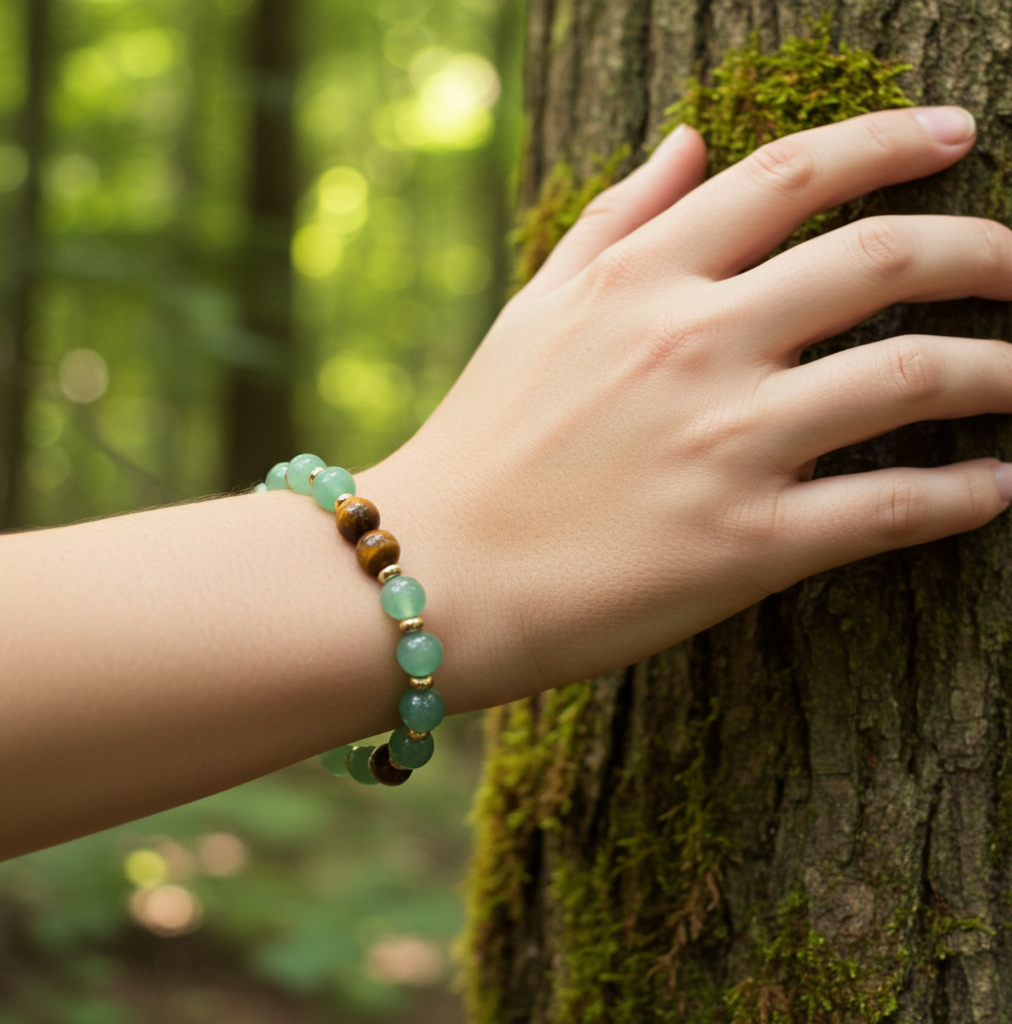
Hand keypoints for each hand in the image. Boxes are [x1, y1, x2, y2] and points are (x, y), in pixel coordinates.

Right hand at [364, 106, 1011, 708]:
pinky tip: (998, 486)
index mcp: (641, 283)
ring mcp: (728, 443)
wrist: (438, 574)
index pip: (791, 177)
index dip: (888, 141)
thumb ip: (615, 221)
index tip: (955, 134)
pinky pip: (896, 506)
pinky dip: (968, 493)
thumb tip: (692, 140)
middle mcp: (696, 344)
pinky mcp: (748, 543)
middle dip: (988, 250)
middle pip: (886, 261)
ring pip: (918, 377)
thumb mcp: (534, 312)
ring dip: (1005, 372)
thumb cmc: (479, 445)